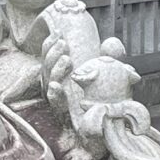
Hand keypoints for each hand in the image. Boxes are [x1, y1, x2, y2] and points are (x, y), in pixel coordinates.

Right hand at [41, 0, 149, 151]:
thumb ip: (112, 58)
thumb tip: (112, 43)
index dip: (51, 45)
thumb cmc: (108, 98)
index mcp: (64, 75)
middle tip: (63, 44)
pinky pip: (55, 104)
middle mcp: (58, 87)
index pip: (51, 57)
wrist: (113, 127)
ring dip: (55, 69)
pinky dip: (55, 94)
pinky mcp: (64, 115)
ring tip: (67, 60)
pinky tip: (58, 86)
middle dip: (52, 53)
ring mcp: (59, 101)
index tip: (58, 33)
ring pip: (48, 82)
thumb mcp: (112, 74)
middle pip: (46, 67)